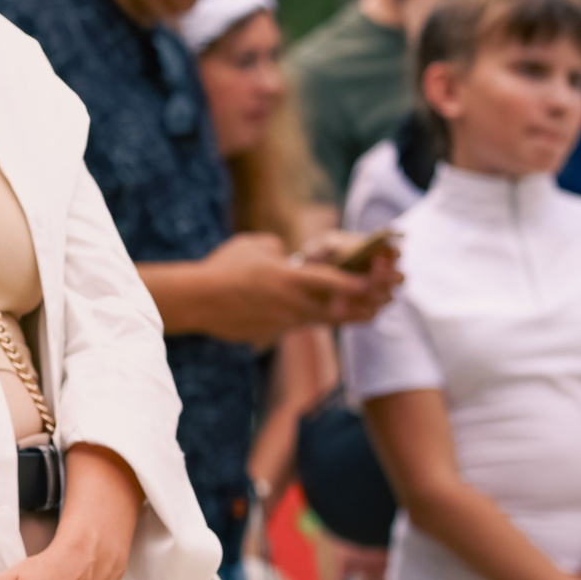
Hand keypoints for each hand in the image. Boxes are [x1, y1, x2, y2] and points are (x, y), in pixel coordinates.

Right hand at [199, 234, 395, 343]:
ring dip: (344, 315)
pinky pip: (295, 325)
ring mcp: (283, 321)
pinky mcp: (271, 333)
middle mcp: (293, 303)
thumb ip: (277, 248)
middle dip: (365, 306)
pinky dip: (307, 319)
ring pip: (321, 320)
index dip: (361, 282)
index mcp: (291, 277)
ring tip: (364, 312)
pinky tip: (309, 313)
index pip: (335, 281)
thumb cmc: (224, 267)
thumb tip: (286, 255)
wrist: (198, 300)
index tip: (379, 281)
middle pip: (339, 309)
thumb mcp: (253, 245)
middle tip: (382, 303)